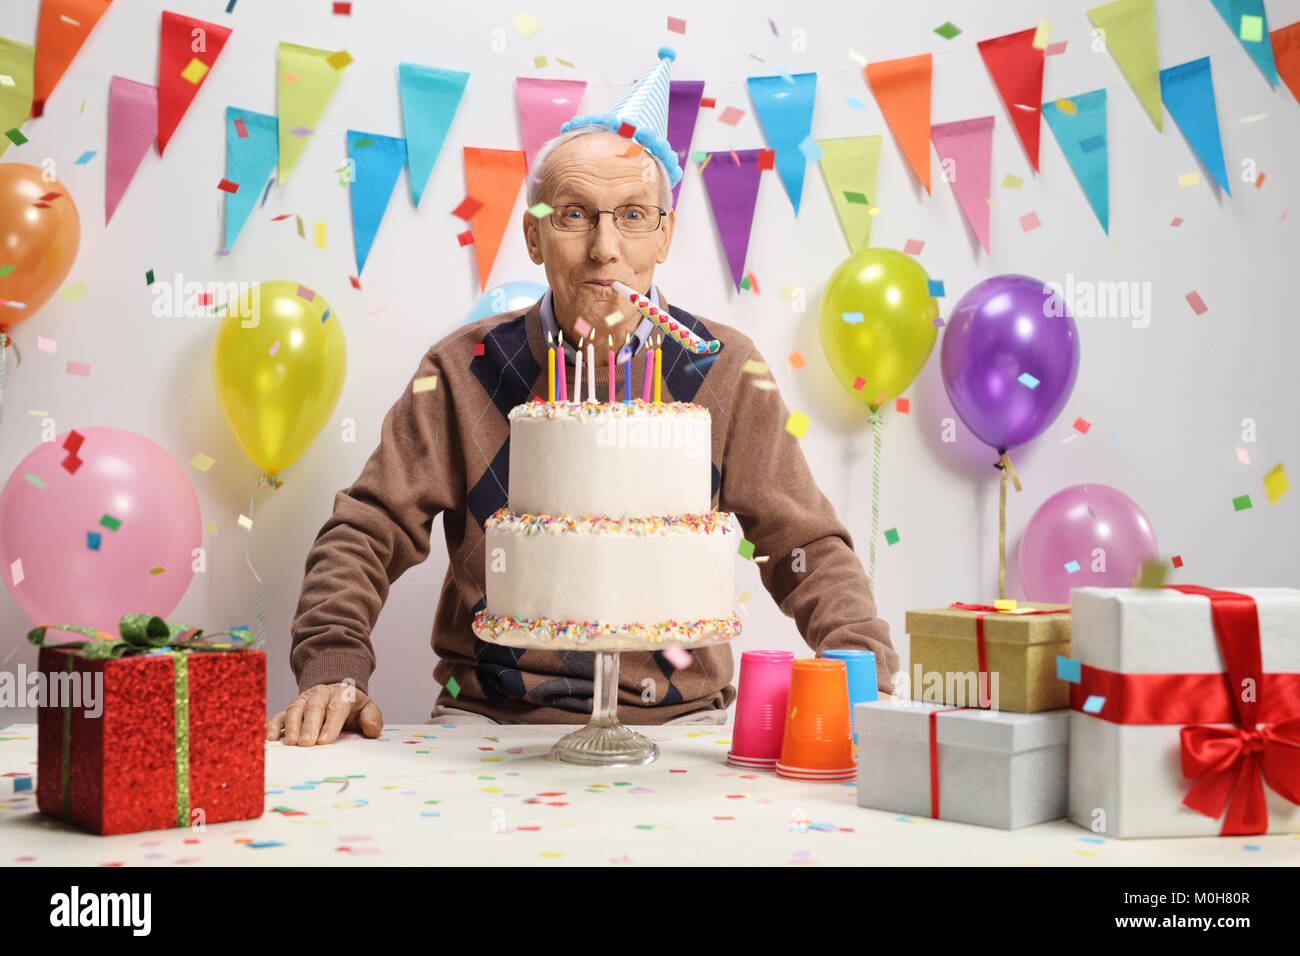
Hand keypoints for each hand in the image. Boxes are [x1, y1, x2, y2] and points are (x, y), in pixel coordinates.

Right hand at [265, 682, 383, 746]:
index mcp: (341, 694)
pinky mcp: (289, 709)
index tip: (325, 740)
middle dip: (309, 726)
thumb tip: (372, 730)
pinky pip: (279, 716)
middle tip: (307, 744)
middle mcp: (320, 694)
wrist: (335, 693)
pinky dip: (273, 726)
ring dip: (292, 727)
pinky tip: (270, 739)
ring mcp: (303, 700)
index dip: (330, 724)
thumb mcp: (367, 708)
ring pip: (295, 710)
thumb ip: (373, 718)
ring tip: (291, 744)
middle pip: (314, 708)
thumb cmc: (351, 707)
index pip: (336, 707)